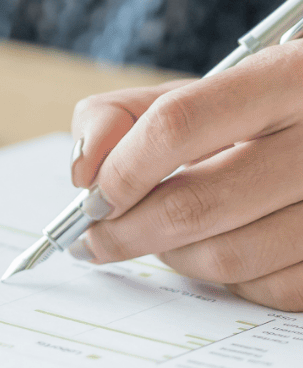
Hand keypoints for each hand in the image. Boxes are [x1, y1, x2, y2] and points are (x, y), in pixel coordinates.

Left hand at [69, 44, 302, 310]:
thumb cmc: (250, 115)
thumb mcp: (193, 92)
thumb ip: (120, 115)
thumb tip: (84, 171)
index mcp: (284, 77)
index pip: (177, 125)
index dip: (121, 169)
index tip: (91, 197)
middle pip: (196, 203)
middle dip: (126, 230)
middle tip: (96, 238)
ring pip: (229, 257)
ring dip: (173, 256)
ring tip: (160, 238)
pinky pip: (269, 289)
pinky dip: (227, 280)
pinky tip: (218, 248)